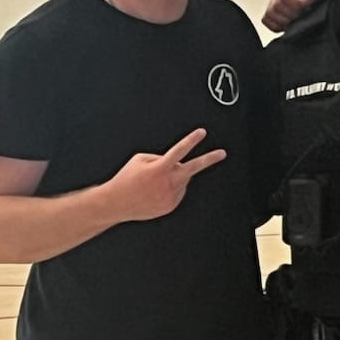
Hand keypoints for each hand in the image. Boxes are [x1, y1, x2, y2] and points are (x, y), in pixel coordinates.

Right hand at [106, 130, 225, 221]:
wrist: (117, 203)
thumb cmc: (127, 179)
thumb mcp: (140, 160)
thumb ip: (160, 157)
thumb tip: (176, 162)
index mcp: (159, 168)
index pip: (179, 150)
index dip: (191, 140)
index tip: (202, 133)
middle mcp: (167, 182)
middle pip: (194, 168)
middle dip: (209, 159)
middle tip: (222, 153)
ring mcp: (171, 195)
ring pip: (182, 180)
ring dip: (174, 177)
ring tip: (154, 183)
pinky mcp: (171, 205)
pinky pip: (178, 192)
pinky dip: (171, 189)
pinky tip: (156, 192)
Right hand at [264, 0, 336, 31]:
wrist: (326, 1)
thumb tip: (301, 1)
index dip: (296, 7)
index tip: (308, 9)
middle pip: (276, 7)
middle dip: (292, 15)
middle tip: (305, 16)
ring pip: (270, 14)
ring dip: (286, 22)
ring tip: (299, 20)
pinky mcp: (271, 11)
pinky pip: (266, 21)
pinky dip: (277, 26)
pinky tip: (291, 25)